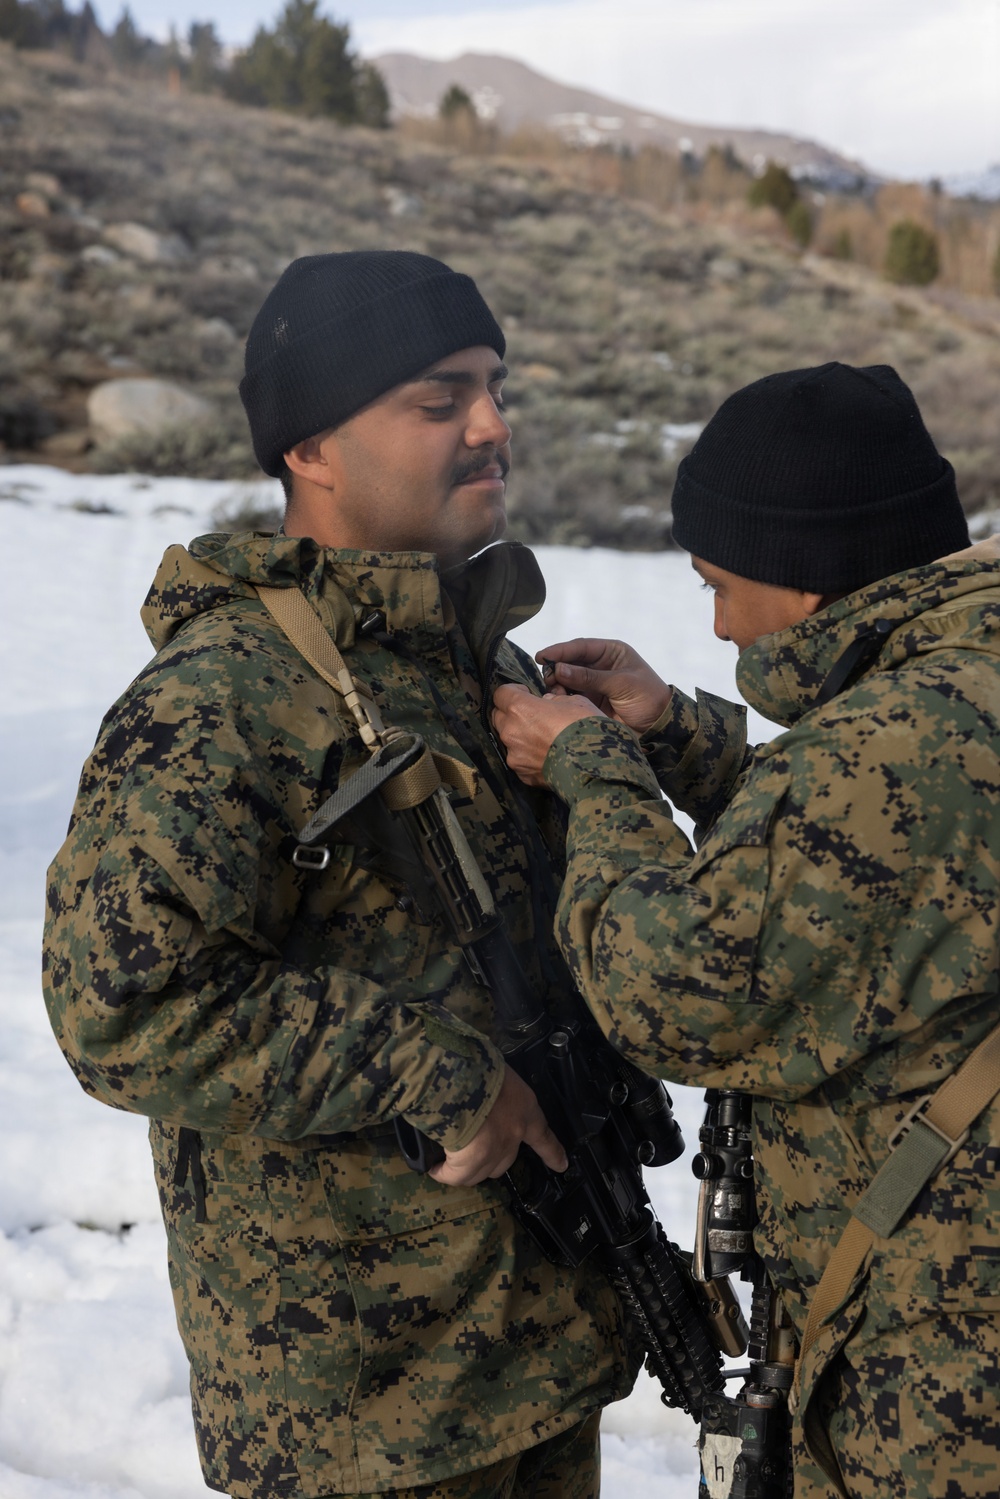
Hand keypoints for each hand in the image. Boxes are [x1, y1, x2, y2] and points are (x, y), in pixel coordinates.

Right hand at [429, 1067, 566, 1185]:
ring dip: (466, 1168)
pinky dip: (445, 1173)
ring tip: (448, 1161)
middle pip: (506, 1159)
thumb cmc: (477, 1065)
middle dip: (490, 1158)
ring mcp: (493, 1151)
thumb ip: (494, 1089)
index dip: (552, 1152)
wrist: (458, 1078)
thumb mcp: (495, 1072)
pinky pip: (457, 1176)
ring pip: (481, 1171)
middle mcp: (513, 1133)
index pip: (543, 1135)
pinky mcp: (469, 1162)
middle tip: (470, 1148)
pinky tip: (435, 1169)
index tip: (561, 1165)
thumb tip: (478, 1092)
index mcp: (525, 1108)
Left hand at [492, 683, 602, 785]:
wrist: (594, 767)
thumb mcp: (574, 702)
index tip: (526, 693)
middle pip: (499, 717)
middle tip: (532, 715)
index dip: (513, 691)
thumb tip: (545, 703)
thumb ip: (553, 701)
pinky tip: (547, 756)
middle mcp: (510, 731)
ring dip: (520, 736)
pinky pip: (520, 760)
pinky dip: (528, 756)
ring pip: (509, 740)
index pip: (501, 693)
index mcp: (520, 708)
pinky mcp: (522, 775)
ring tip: (542, 738)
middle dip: (511, 713)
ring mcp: (514, 756)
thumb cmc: (586, 729)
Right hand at [536, 639, 670, 734]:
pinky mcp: (590, 702)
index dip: (560, 651)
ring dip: (557, 685)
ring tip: (555, 693)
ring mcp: (593, 684)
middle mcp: (600, 665)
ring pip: (567, 680)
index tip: (542, 656)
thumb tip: (559, 669)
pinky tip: (558, 702)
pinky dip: (562, 698)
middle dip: (556, 669)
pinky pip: (570, 696)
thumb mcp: (621, 684)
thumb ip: (589, 677)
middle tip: (548, 679)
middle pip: (570, 662)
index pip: (581, 647)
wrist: (660, 728)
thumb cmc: (648, 698)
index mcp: (612, 652)